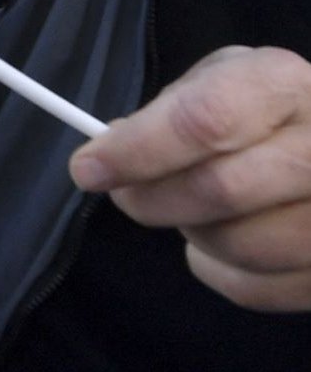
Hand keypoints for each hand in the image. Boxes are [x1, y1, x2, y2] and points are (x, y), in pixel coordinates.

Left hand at [71, 46, 310, 310]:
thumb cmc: (265, 110)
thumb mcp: (222, 82)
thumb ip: (170, 111)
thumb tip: (111, 151)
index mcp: (284, 85)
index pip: (206, 121)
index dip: (138, 149)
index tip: (87, 168)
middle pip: (222, 190)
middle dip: (153, 198)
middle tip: (124, 194)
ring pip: (240, 247)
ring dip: (194, 235)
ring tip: (191, 210)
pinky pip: (258, 289)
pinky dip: (222, 271)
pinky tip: (228, 240)